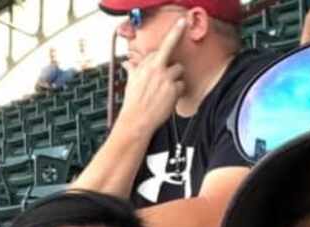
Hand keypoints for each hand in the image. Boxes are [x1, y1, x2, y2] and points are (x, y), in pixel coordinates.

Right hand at [118, 18, 186, 134]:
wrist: (137, 120)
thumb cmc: (133, 102)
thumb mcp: (131, 83)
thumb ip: (133, 70)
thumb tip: (127, 63)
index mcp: (145, 65)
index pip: (160, 47)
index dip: (167, 44)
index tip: (181, 23)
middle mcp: (156, 69)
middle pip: (171, 56)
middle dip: (170, 62)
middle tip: (167, 70)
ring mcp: (166, 78)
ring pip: (179, 70)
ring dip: (175, 78)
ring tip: (166, 90)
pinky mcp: (173, 89)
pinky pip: (182, 85)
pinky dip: (177, 92)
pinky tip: (169, 98)